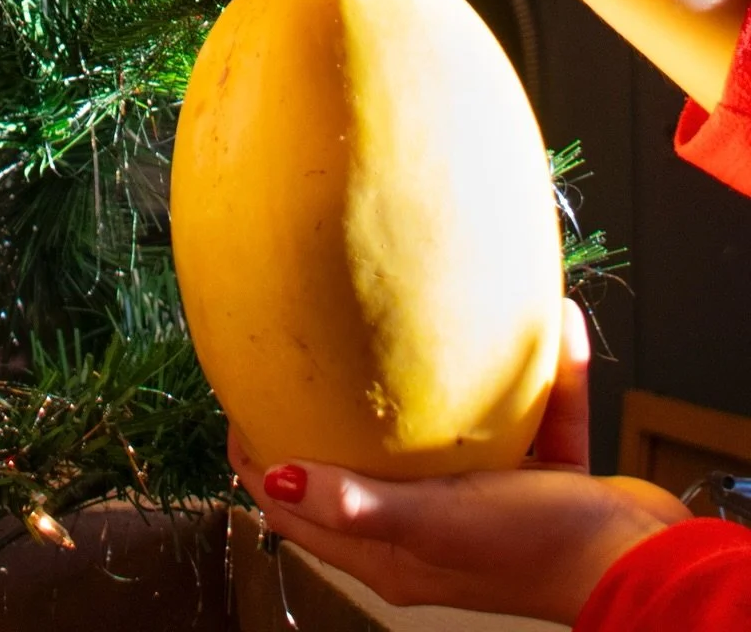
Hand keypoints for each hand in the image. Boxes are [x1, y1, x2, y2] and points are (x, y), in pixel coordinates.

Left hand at [229, 302, 688, 624]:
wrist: (640, 563)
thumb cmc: (534, 550)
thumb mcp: (434, 522)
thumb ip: (357, 503)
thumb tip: (277, 481)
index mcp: (394, 551)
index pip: (301, 509)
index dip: (262, 461)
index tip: (238, 401)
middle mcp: (431, 526)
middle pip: (362, 463)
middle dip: (333, 409)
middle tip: (308, 344)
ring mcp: (487, 498)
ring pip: (451, 428)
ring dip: (444, 379)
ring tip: (423, 316)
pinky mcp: (542, 476)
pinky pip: (532, 411)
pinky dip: (541, 372)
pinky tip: (550, 322)